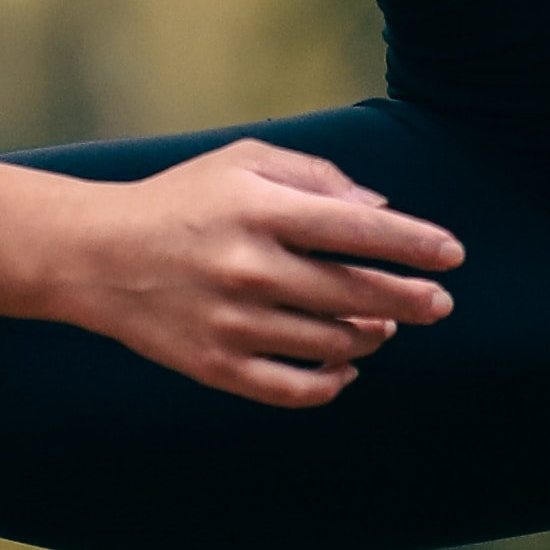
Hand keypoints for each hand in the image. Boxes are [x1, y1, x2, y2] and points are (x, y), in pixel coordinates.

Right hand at [49, 141, 462, 408]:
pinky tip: (346, 366)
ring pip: (333, 343)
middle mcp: (249, 268)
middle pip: (357, 294)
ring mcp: (233, 323)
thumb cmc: (183, 199)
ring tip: (382, 325)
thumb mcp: (243, 161)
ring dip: (371, 336)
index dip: (415, 244)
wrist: (96, 255)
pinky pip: (294, 388)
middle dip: (412, 300)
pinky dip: (331, 382)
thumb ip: (315, 177)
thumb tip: (381, 210)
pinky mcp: (215, 367)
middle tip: (440, 304)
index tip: (453, 256)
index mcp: (259, 209)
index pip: (359, 230)